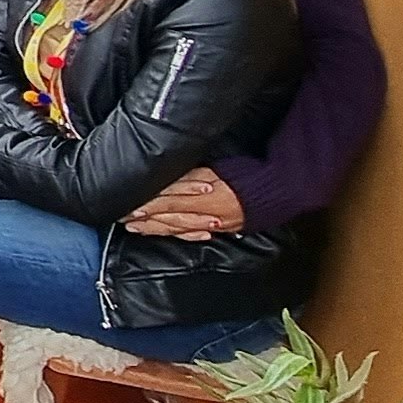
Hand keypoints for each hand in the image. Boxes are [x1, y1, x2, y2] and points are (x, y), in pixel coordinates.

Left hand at [125, 168, 248, 239]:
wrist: (280, 189)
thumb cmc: (248, 174)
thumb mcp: (215, 169)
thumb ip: (188, 176)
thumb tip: (164, 180)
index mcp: (203, 196)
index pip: (167, 202)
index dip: (146, 206)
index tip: (126, 206)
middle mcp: (206, 214)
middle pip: (169, 217)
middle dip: (144, 219)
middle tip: (123, 219)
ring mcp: (214, 223)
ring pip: (179, 227)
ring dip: (156, 228)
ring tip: (136, 228)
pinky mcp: (221, 227)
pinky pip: (195, 233)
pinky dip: (178, 234)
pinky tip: (168, 233)